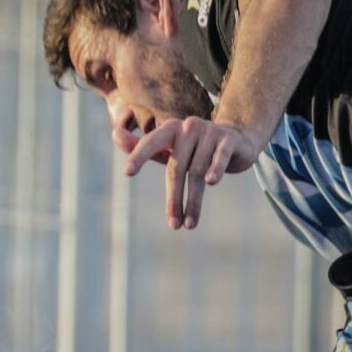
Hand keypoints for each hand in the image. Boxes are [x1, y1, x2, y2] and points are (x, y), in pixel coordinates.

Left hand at [124, 116, 262, 229]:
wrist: (236, 139)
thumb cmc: (196, 148)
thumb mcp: (171, 149)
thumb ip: (143, 147)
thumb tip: (114, 134)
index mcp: (170, 129)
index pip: (150, 143)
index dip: (138, 156)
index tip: (127, 173)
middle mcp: (188, 127)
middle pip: (176, 167)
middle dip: (174, 198)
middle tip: (173, 225)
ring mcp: (209, 132)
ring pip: (198, 171)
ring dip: (194, 201)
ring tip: (190, 224)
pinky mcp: (228, 140)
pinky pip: (220, 157)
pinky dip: (216, 168)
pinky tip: (212, 182)